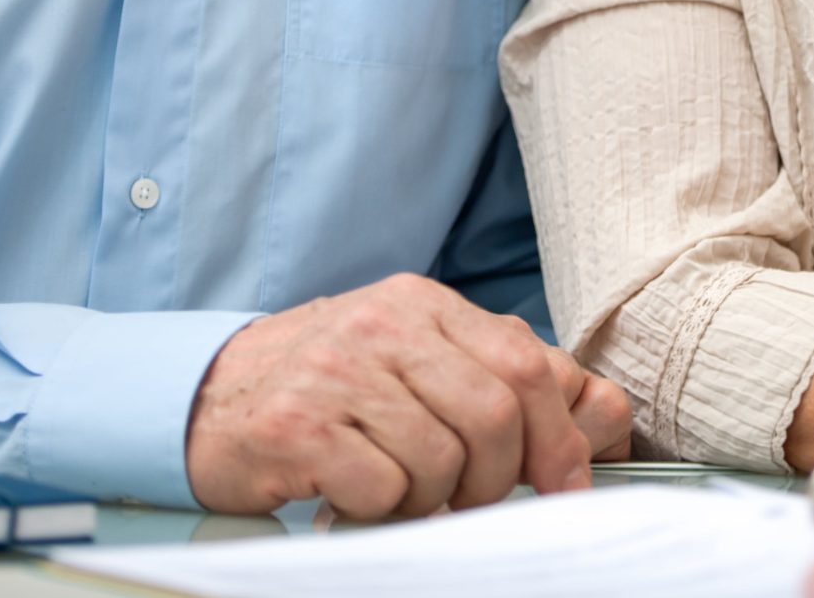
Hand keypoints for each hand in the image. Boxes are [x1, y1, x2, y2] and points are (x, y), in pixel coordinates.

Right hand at [183, 273, 631, 517]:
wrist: (206, 398)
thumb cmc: (331, 389)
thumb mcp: (419, 364)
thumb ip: (508, 381)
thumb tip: (607, 414)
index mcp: (424, 304)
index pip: (527, 364)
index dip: (562, 436)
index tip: (569, 486)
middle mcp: (383, 324)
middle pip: (495, 416)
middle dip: (498, 479)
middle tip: (466, 500)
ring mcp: (338, 371)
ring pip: (442, 462)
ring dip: (430, 499)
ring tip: (392, 487)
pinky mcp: (298, 426)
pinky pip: (382, 489)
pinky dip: (379, 509)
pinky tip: (350, 492)